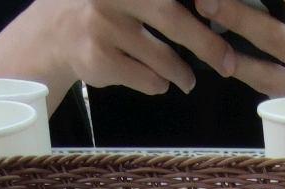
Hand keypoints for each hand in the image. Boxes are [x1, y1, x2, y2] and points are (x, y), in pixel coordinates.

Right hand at [48, 0, 237, 97]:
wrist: (57, 31)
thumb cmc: (109, 9)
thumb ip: (166, 4)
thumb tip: (220, 12)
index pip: (170, 0)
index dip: (205, 4)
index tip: (224, 15)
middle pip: (172, 18)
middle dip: (207, 45)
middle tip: (228, 63)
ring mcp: (104, 25)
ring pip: (162, 58)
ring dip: (182, 74)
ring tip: (187, 79)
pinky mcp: (99, 58)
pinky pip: (147, 79)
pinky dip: (158, 84)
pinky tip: (156, 80)